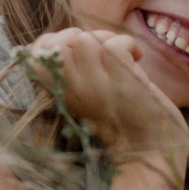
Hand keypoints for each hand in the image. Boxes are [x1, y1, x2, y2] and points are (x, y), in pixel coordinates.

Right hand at [25, 28, 188, 172]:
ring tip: (121, 56)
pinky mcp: (122, 83)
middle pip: (57, 42)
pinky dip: (129, 44)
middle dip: (80, 35)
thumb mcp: (89, 98)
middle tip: (102, 52)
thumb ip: (77, 72)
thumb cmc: (125, 122)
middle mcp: (73, 91)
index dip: (52, 42)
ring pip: (84, 39)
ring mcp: (96, 87)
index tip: (76, 49)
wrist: (153, 153)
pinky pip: (115, 44)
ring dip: (106, 38)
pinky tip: (137, 58)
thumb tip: (77, 39)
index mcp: (62, 95)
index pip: (35, 55)